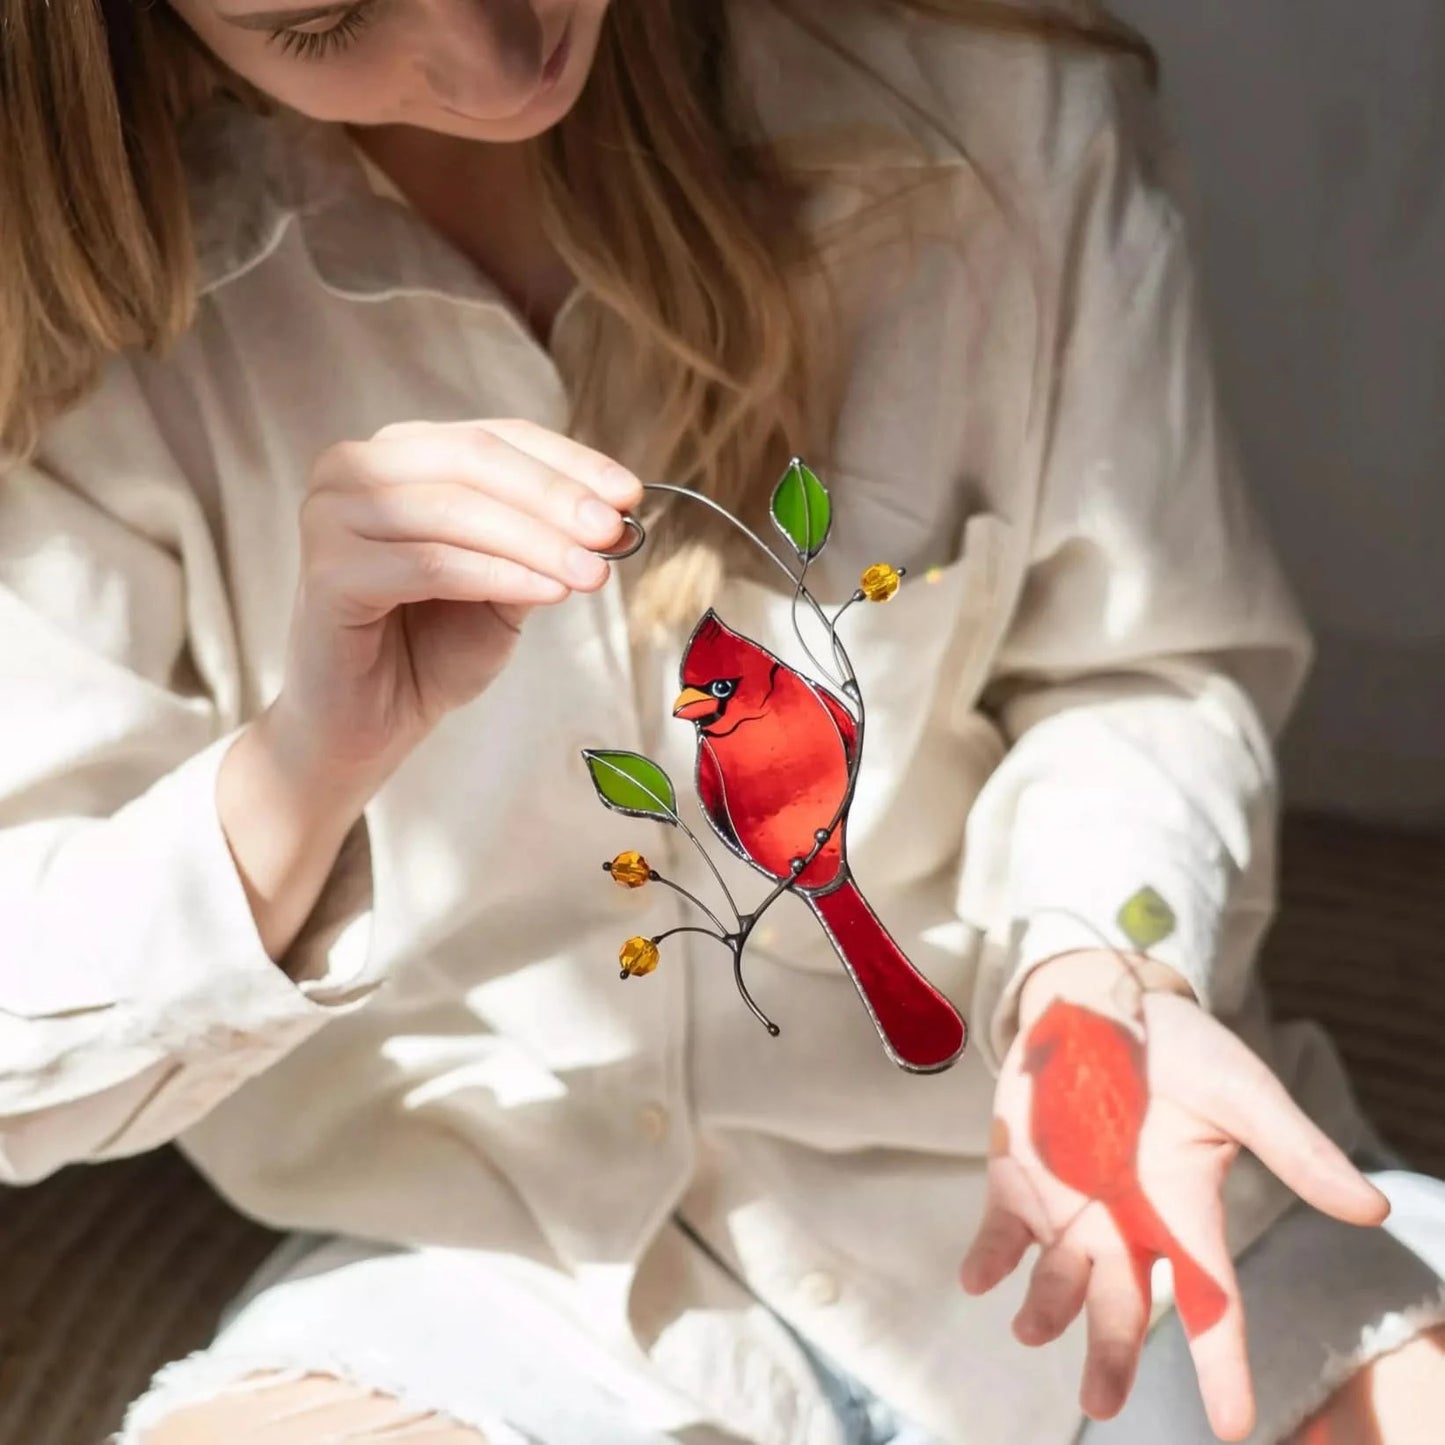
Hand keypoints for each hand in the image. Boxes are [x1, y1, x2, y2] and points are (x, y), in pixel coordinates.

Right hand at [268, 418, 641, 794]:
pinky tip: (550, 593)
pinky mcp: (328, 571)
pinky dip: (500, 576)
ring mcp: (331, 515)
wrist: (368, 724)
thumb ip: (545, 542)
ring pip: (457, 511)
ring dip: (538, 543)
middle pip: (476, 461)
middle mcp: (354, 469)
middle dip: (557, 498)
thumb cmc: (431, 648)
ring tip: (594, 575)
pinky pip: (433, 565)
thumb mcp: (505, 582)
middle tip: (614, 531)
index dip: (569, 462)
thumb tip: (615, 515)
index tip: (631, 494)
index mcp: (398, 454)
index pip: (497, 438)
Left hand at [961, 949, 1389, 1440]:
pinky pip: (1002, 1230)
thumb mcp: (1242, 1093)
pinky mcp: (1017, 1176)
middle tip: (1101, 1403)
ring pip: (1058, 1279)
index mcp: (1184, 1212)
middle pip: (1121, 1308)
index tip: (1234, 1425)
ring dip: (1046, 1309)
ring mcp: (1068, 1205)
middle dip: (1110, 1356)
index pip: (1209, 1303)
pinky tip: (978, 1279)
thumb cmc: (1183, 1051)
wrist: (1103, 1001)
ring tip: (1032, 1331)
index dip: (1222, 1365)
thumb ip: (1294, 1149)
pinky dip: (990, 1257)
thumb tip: (1371, 1208)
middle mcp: (1125, 1223)